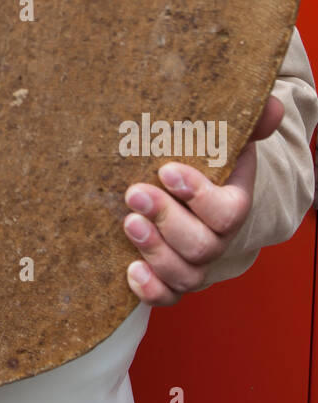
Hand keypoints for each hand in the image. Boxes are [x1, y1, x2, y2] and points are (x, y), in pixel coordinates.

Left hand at [121, 95, 283, 306]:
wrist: (193, 194)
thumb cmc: (205, 162)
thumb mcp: (224, 137)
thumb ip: (249, 121)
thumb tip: (272, 106)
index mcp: (233, 204)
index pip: (227, 211)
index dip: (199, 195)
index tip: (167, 170)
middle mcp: (218, 239)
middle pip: (202, 245)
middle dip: (167, 221)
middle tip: (134, 194)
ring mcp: (196, 263)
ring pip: (185, 274)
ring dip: (155, 251)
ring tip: (129, 223)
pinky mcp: (172, 279)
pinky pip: (168, 297)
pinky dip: (151, 290)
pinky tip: (131, 271)